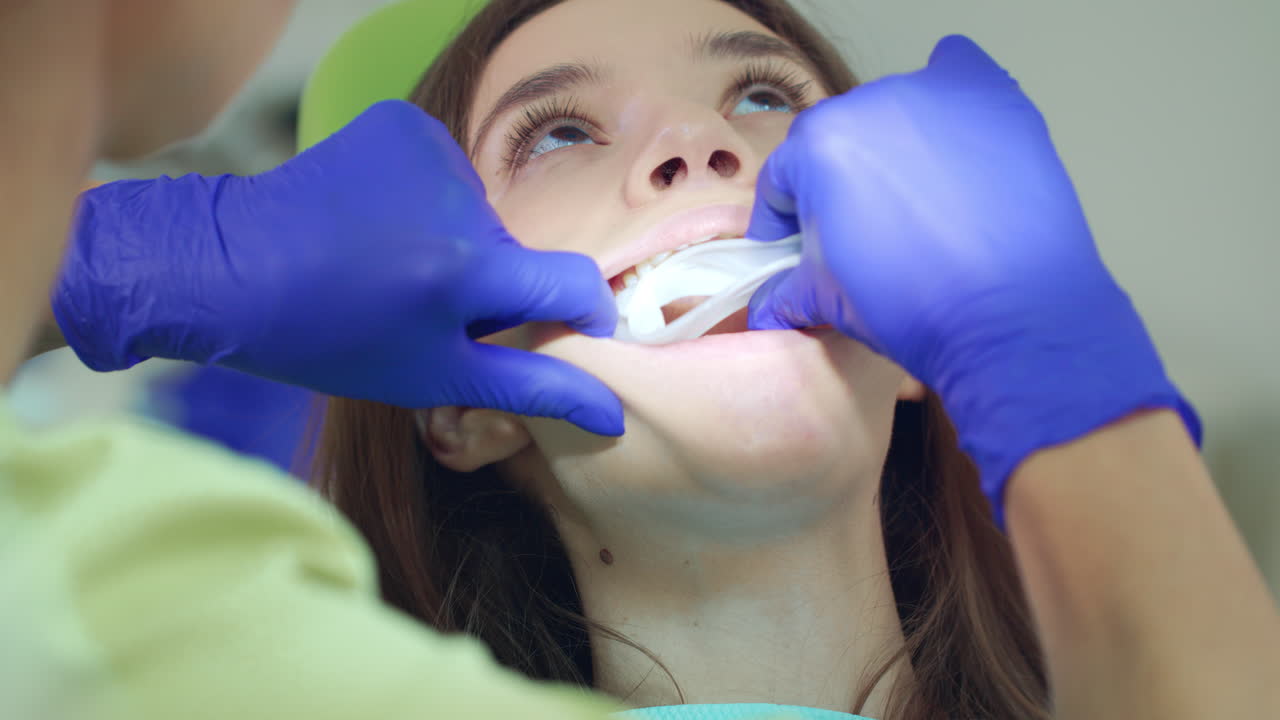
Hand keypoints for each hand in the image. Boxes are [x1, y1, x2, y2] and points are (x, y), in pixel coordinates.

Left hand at [54, 100, 622, 435]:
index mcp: (466, 272)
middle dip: (492, 283)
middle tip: (425, 307)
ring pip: (481, 213)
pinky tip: (379, 221)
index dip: (580, 314)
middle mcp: (456, 200)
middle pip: (518, 251)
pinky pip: (446, 171)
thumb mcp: (433, 377)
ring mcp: (427, 151)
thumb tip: (614, 415)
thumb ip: (530, 388)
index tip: (559, 330)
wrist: (226, 268)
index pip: (575, 285)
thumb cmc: (328, 339)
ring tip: (392, 264)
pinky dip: (427, 198)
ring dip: (457, 241)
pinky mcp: (400, 122)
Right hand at [746, 36, 1198, 522]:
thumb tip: (765, 305)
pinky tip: (958, 140)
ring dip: (896, 147)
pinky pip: (957, 74)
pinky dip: (950, 99)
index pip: (784, 178)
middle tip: (867, 231)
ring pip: (894, 113)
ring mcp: (933, 94)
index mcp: (819, 147)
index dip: (787, 221)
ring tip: (923, 200)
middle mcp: (870, 103)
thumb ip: (786, 292)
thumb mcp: (831, 302)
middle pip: (838, 140)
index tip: (801, 248)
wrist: (1013, 316)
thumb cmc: (915, 307)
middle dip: (842, 183)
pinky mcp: (991, 97)